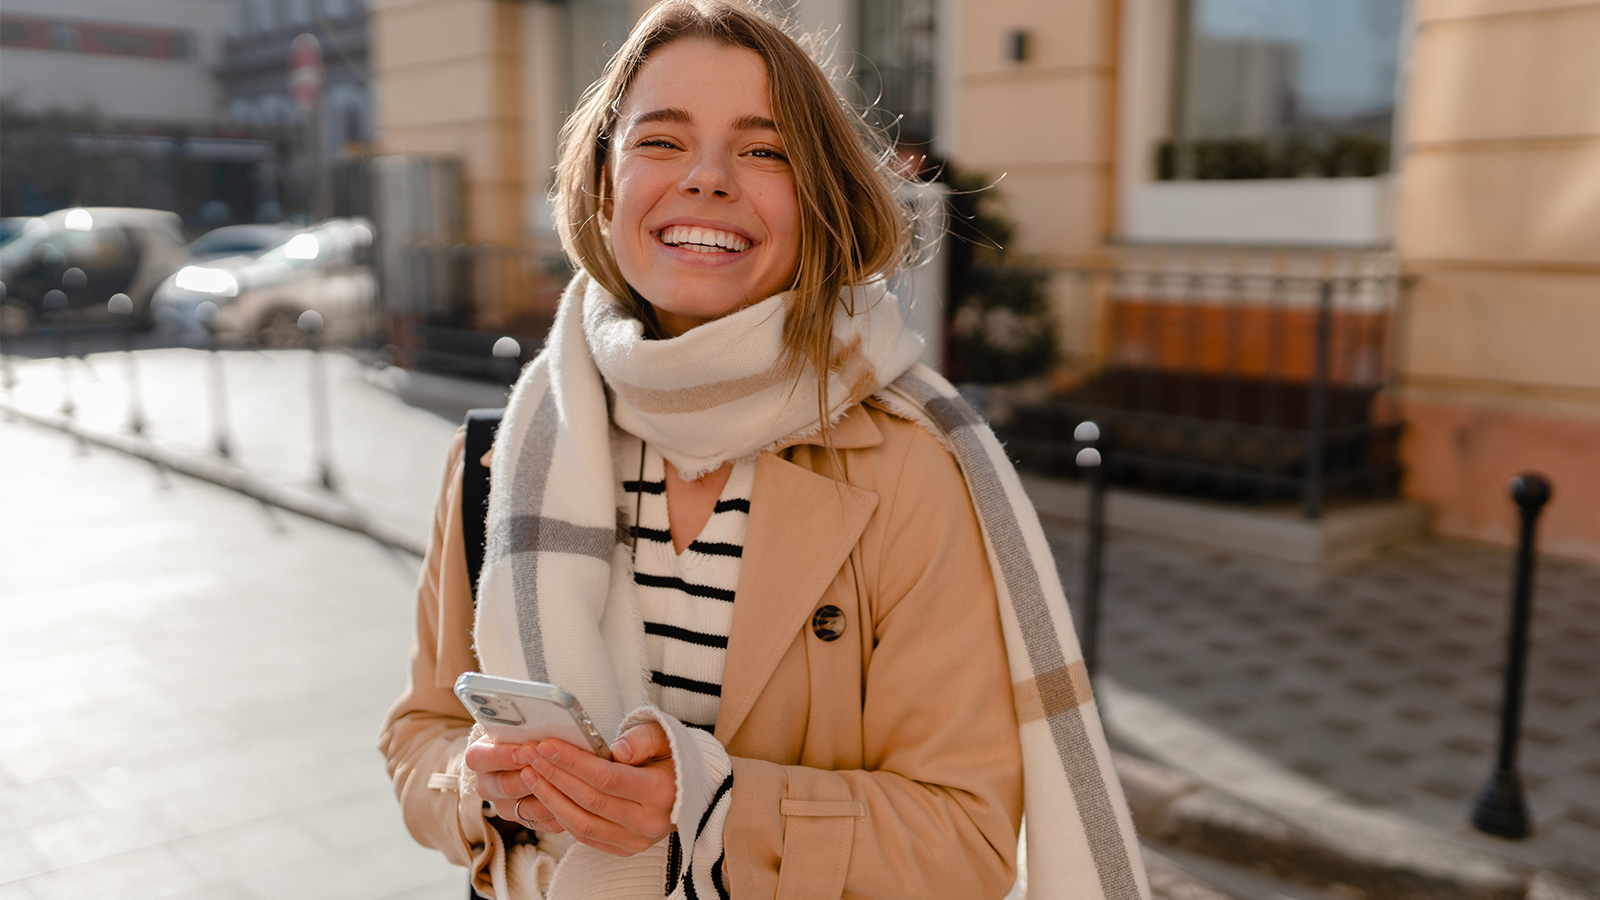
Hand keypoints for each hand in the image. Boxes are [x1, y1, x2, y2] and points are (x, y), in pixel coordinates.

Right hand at [463, 735, 560, 833]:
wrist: (529, 754)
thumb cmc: (525, 734)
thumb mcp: (520, 727)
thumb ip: (527, 730)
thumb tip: (544, 733)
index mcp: (479, 758)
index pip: (479, 758)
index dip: (502, 755)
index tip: (524, 750)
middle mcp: (487, 785)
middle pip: (504, 786)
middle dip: (531, 775)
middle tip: (549, 764)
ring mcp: (505, 806)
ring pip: (525, 808)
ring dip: (548, 794)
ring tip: (567, 781)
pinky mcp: (525, 821)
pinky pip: (543, 822)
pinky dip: (560, 810)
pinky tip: (575, 799)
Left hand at [521, 722, 676, 855]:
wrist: (692, 788)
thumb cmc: (674, 757)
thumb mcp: (666, 737)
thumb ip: (643, 739)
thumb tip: (618, 750)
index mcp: (662, 792)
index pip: (608, 778)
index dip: (573, 762)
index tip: (546, 745)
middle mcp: (650, 822)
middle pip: (590, 800)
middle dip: (553, 775)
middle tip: (529, 754)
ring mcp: (637, 840)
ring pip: (582, 823)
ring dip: (550, 798)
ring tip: (529, 773)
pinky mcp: (625, 849)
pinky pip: (585, 836)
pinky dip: (561, 816)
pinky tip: (546, 794)